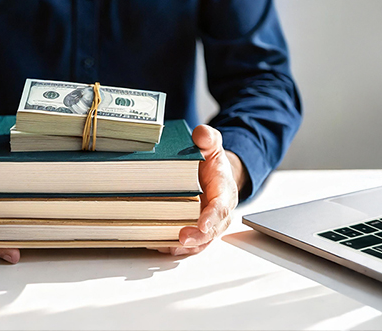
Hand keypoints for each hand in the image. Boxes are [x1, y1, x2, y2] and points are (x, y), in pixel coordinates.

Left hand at [152, 125, 246, 255]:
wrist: (211, 176)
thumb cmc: (210, 163)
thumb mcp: (211, 146)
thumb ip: (208, 138)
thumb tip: (201, 134)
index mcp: (224, 193)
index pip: (221, 208)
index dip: (213, 217)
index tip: (203, 225)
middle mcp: (217, 214)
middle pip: (211, 232)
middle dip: (197, 238)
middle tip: (181, 239)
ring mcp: (205, 225)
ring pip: (198, 243)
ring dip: (183, 247)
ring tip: (166, 245)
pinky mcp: (193, 231)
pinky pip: (186, 244)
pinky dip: (173, 246)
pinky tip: (157, 243)